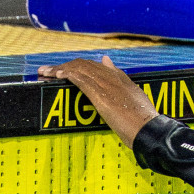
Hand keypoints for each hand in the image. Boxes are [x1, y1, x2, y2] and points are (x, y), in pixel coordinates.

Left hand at [36, 55, 157, 144]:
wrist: (149, 129)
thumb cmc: (144, 120)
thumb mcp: (136, 99)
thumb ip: (124, 85)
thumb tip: (112, 70)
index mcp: (121, 79)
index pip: (97, 66)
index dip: (79, 66)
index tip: (65, 69)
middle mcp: (112, 77)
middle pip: (83, 65)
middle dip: (64, 66)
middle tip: (48, 71)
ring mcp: (106, 84)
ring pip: (78, 69)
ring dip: (58, 69)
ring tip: (44, 72)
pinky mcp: (99, 94)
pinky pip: (78, 78)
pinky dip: (65, 74)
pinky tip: (55, 76)